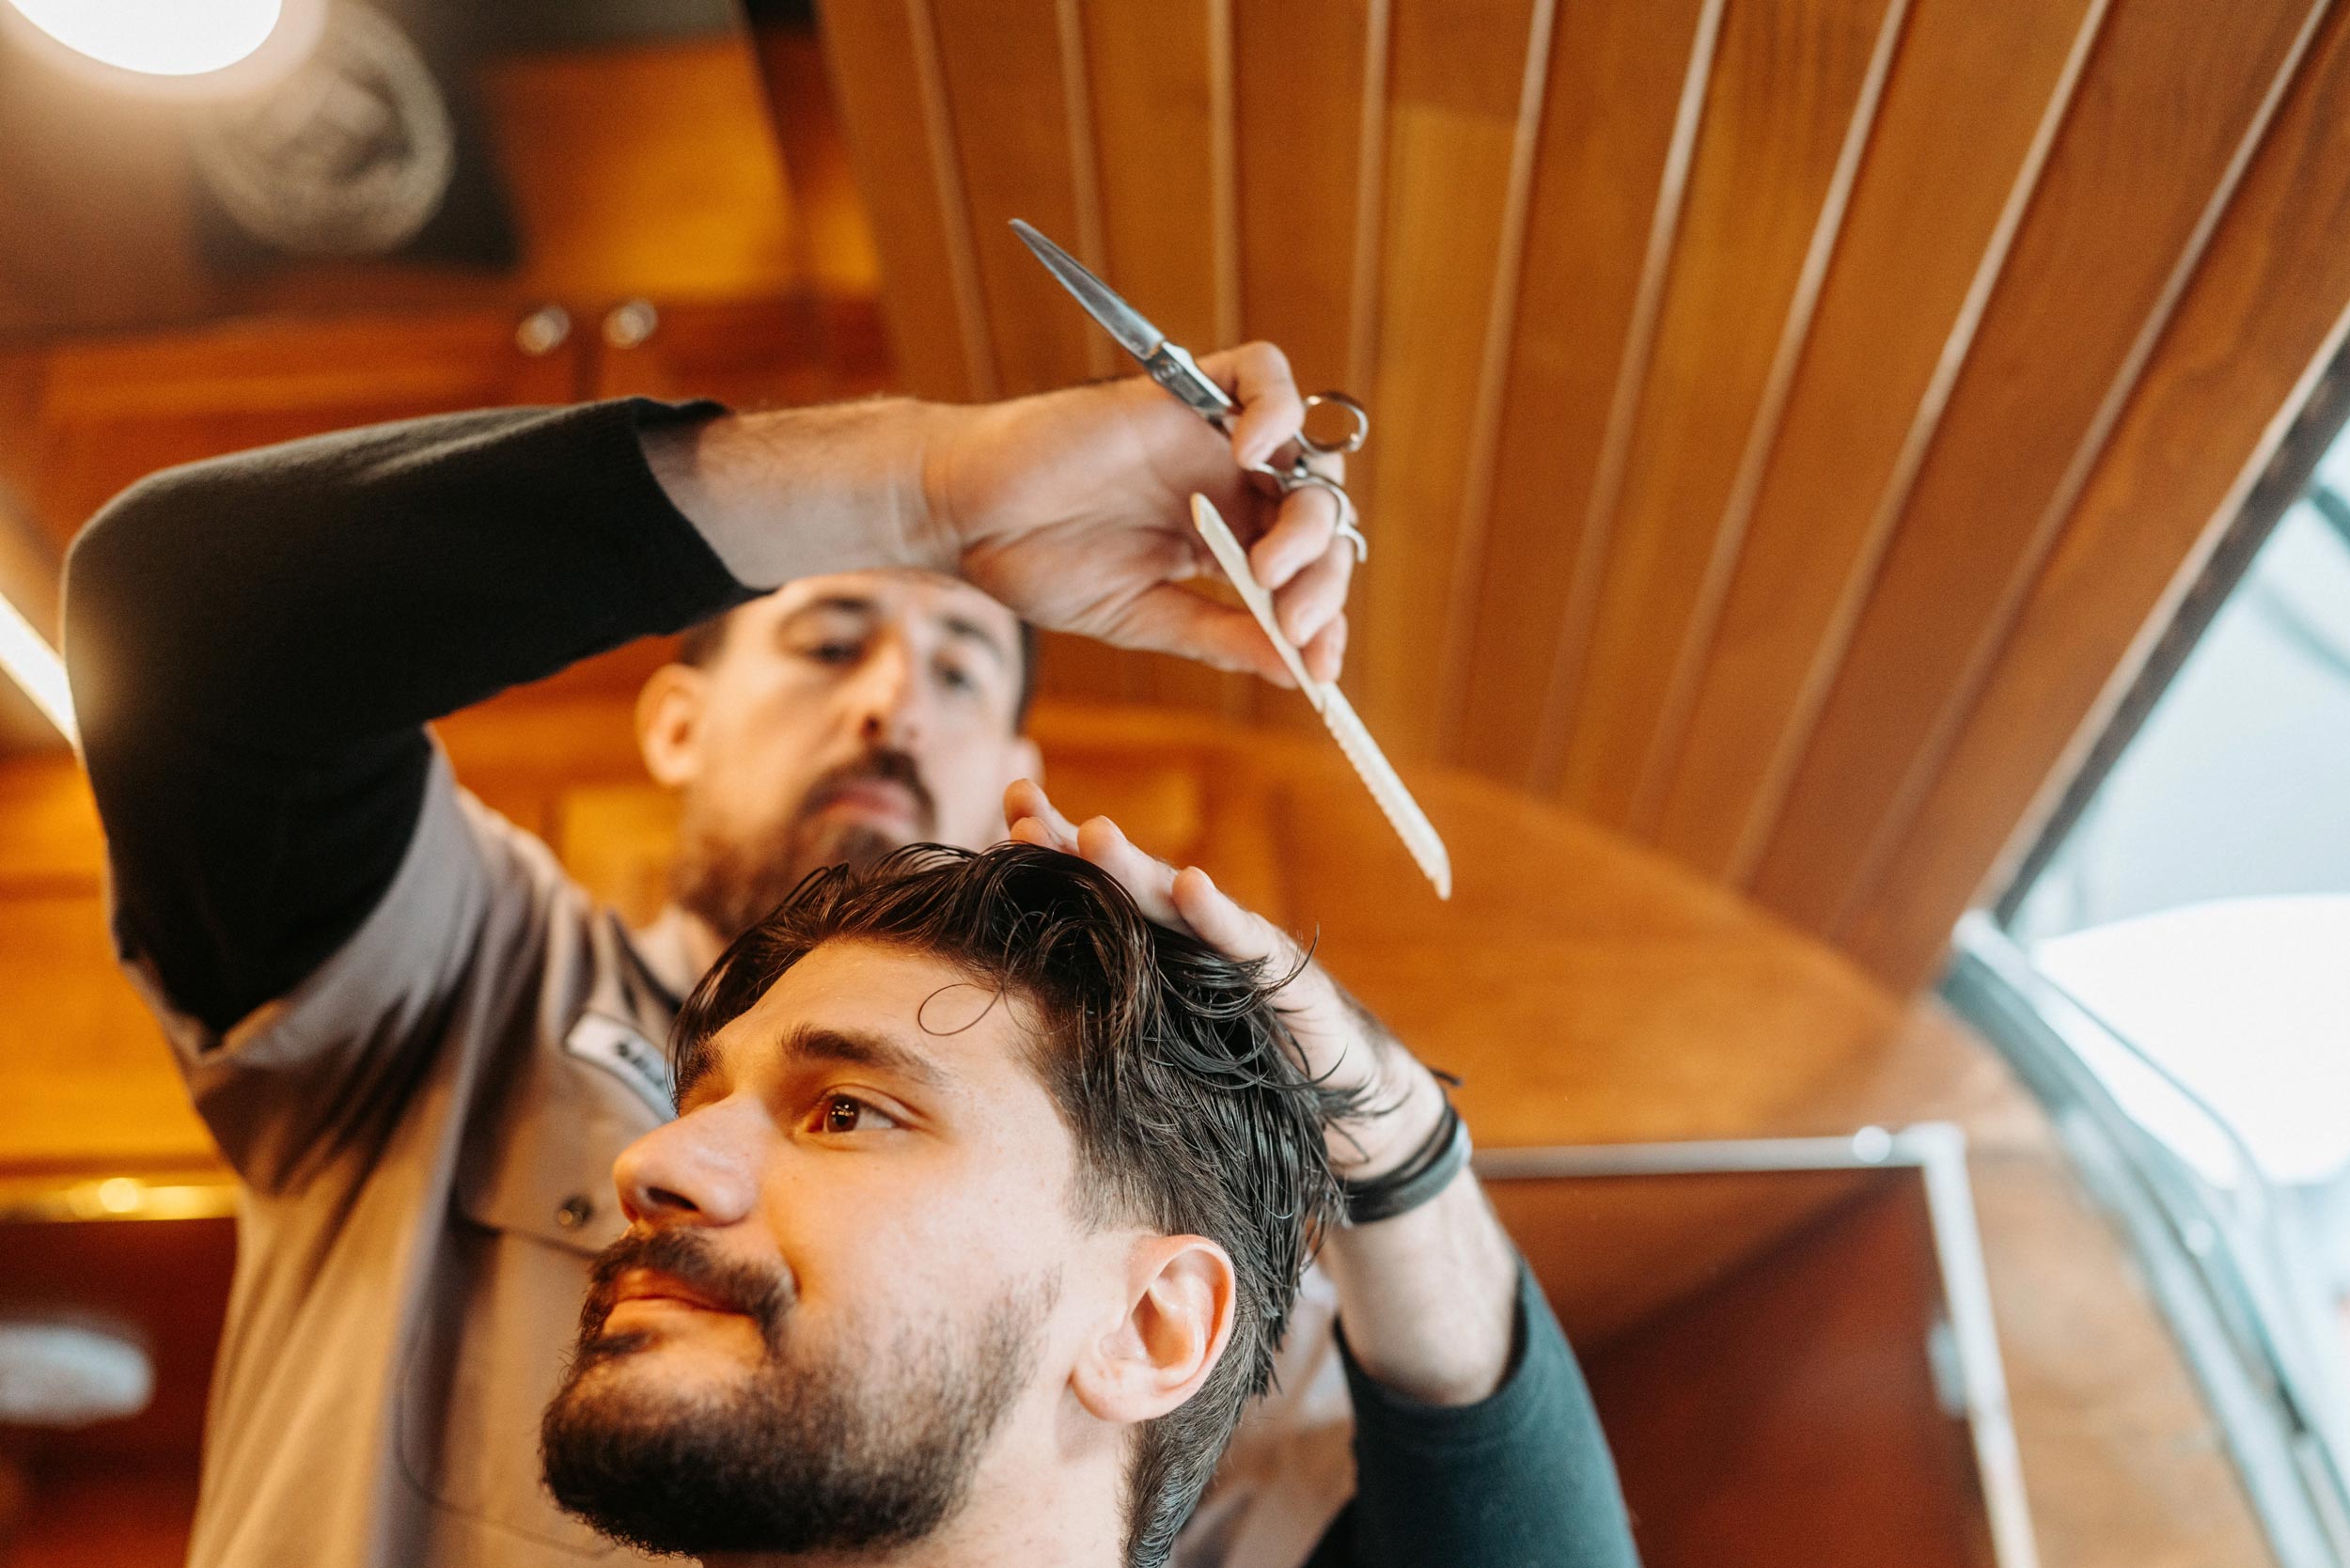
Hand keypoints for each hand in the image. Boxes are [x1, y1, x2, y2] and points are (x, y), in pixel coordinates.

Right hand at [921, 344, 1353, 685]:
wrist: (967, 516)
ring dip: (1310, 516)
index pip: (1304, 572)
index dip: (1323, 616)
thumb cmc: (1039, 562)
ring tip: (1268, 567)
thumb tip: (1298, 670)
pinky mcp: (1185, 391)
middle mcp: (1229, 485)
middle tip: (1292, 622)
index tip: (1320, 667)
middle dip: (1322, 578)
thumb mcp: (1144, 616)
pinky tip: (1255, 453)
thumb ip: (1220, 634)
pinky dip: (1277, 406)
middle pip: (1320, 517)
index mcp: (1225, 541)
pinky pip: (1261, 372)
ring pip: (1308, 452)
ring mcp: (1212, 438)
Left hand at [1005, 780, 1442, 1177]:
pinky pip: (1241, 940)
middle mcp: (1184, 932)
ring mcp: (1230, 944)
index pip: (1089, 889)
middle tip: (1025, 817)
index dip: (1049, 853)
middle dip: (1071, 844)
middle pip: (1120, 879)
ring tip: (1093, 836)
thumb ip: (1103, 1012)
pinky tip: (1191, 887)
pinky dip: (1215, 914)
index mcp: (1146, 943)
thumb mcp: (1153, 1040)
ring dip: (1131, 867)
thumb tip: (1007, 1022)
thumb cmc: (1234, 1064)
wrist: (1333, 1095)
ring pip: (1172, 900)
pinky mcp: (1278, 972)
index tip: (1006, 819)